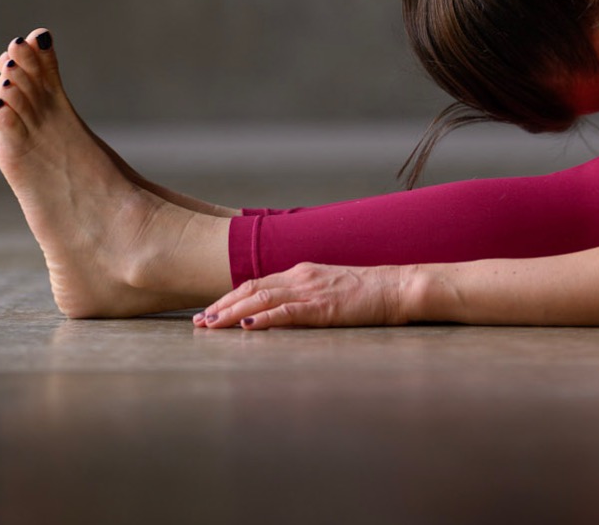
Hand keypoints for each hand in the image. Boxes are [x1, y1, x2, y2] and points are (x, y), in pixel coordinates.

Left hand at [193, 262, 406, 329]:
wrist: (398, 287)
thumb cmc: (369, 293)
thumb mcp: (330, 288)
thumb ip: (305, 295)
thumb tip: (281, 311)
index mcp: (302, 272)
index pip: (256, 283)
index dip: (230, 297)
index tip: (210, 311)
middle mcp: (301, 277)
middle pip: (251, 289)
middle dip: (222, 306)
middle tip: (199, 322)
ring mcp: (312, 291)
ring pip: (262, 299)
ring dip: (232, 313)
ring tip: (211, 325)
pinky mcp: (324, 307)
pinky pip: (288, 312)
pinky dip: (265, 318)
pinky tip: (247, 326)